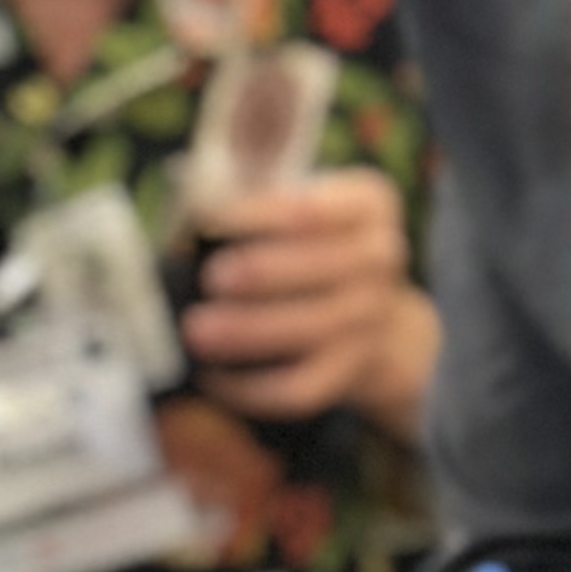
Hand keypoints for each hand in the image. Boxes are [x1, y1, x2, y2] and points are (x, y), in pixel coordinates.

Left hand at [178, 173, 437, 433]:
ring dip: (250, 332)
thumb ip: (252, 183)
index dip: (258, 216)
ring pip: (310, 329)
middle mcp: (380, 258)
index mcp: (367, 204)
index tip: (207, 218)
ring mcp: (371, 317)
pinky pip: (300, 387)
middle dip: (263, 274)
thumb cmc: (307, 241)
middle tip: (212, 279)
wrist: (371, 316)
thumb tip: (191, 204)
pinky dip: (252, 388)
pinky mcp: (348, 369)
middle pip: (319, 266)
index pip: (313, 208)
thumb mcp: (292, 195)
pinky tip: (211, 376)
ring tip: (197, 330)